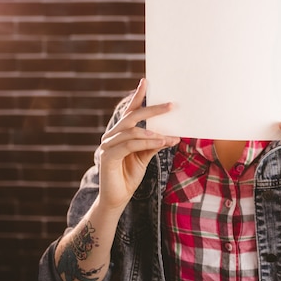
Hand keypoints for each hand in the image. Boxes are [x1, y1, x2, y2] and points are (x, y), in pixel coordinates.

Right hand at [96, 78, 178, 210]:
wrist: (116, 199)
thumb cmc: (129, 176)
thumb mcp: (145, 157)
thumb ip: (154, 144)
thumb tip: (173, 135)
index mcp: (120, 133)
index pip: (129, 111)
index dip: (137, 96)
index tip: (146, 82)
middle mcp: (111, 136)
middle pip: (132, 117)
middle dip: (153, 109)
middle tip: (172, 105)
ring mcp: (107, 145)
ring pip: (132, 131)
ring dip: (154, 132)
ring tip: (170, 135)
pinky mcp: (107, 156)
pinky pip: (130, 145)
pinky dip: (147, 142)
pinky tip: (160, 143)